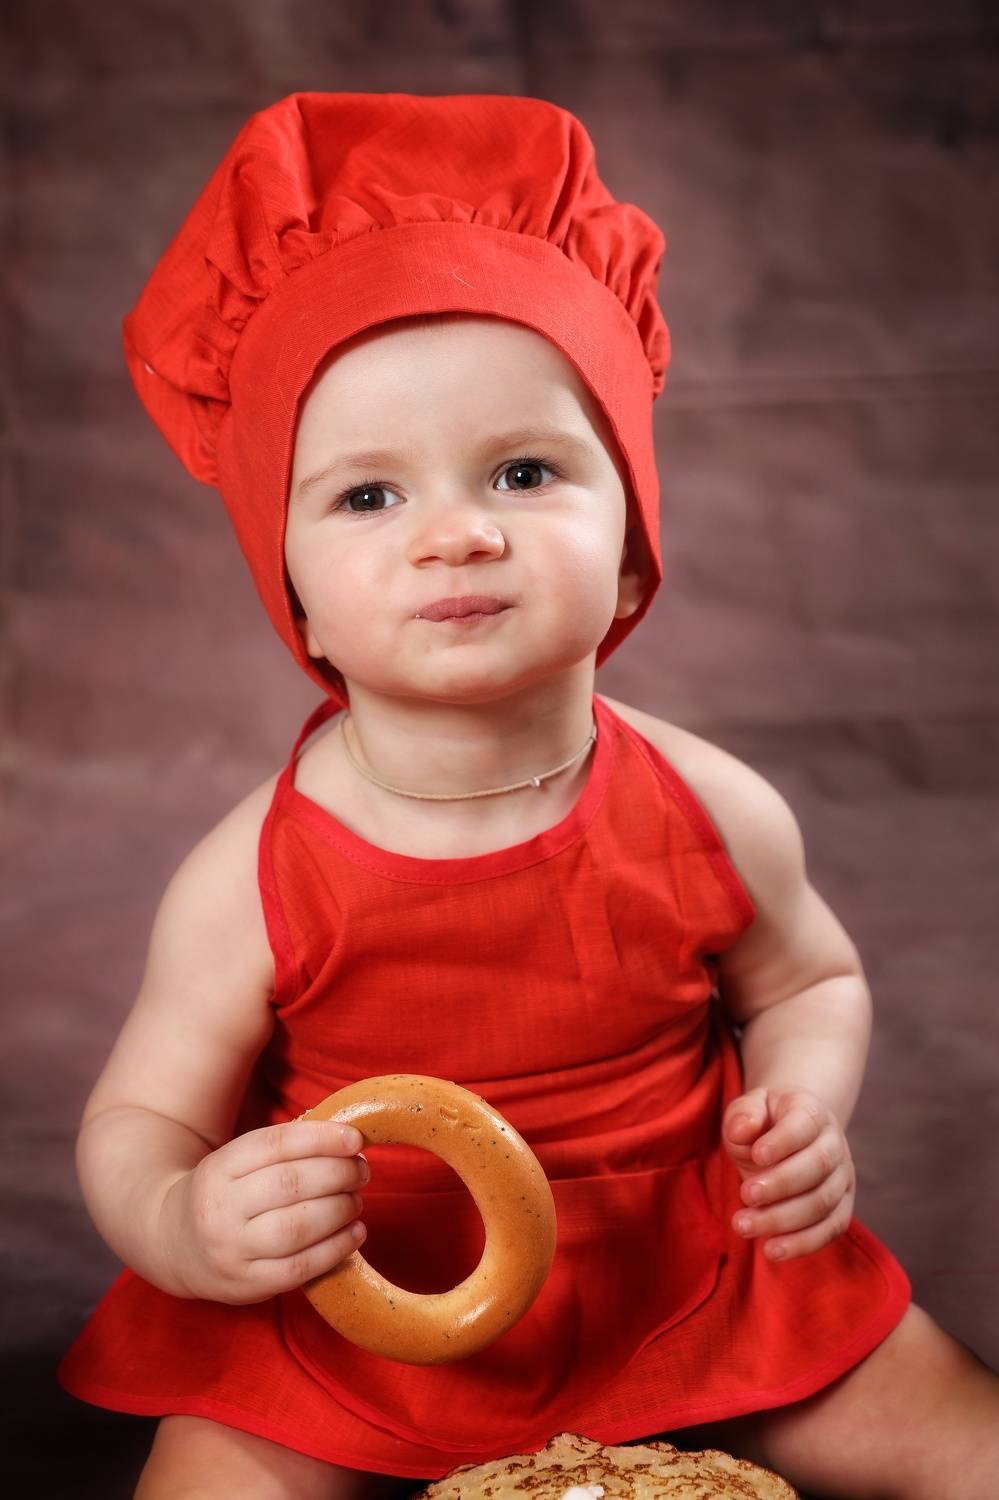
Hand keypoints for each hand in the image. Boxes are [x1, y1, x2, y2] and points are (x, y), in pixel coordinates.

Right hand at [158, 1119, 369, 1302]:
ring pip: (297, 1228)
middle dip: (338, 1174)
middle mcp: (220, 1208)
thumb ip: (283, 1150)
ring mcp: (231, 1251)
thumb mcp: (235, 1161)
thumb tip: (347, 1141)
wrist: (173, 1244)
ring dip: (339, 1210)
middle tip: (361, 1171)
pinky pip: (300, 1268)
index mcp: (219, 1168)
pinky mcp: (247, 1286)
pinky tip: (355, 1233)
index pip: (276, 1144)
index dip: (321, 1139)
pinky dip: (336, 1249)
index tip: (355, 1139)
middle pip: (291, 1185)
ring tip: (356, 1200)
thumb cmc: (224, 1193)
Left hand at [721, 1087, 855, 1261]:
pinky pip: (830, 1230)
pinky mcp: (842, 1208)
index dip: (783, 1142)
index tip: (756, 1155)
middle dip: (780, 1184)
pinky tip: (771, 1249)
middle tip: (746, 1194)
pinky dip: (802, 1243)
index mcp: (812, 1113)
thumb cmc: (763, 1122)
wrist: (787, 1136)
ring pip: (822, 1202)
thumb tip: (742, 1130)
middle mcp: (834, 1144)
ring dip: (782, 1219)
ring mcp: (842, 1178)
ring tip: (743, 1225)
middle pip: (817, 1166)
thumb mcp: (748, 1109)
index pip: (804, 1125)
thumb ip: (743, 1115)